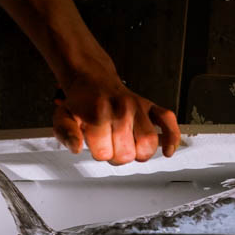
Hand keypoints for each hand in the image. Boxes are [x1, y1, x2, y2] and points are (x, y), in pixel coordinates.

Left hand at [53, 65, 180, 164]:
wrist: (92, 79)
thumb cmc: (81, 102)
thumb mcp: (63, 116)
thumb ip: (65, 133)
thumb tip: (76, 147)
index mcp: (99, 113)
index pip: (105, 153)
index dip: (99, 153)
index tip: (95, 144)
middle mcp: (122, 109)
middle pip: (127, 154)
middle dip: (116, 155)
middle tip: (109, 145)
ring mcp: (139, 108)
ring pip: (148, 144)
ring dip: (138, 153)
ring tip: (128, 146)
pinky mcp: (151, 107)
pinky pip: (168, 121)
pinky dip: (172, 137)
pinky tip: (168, 150)